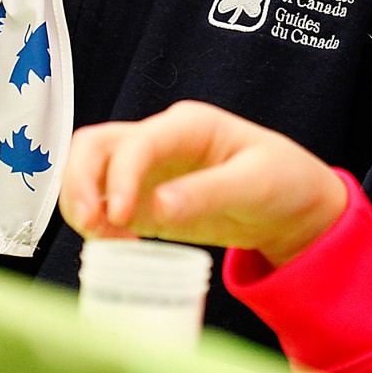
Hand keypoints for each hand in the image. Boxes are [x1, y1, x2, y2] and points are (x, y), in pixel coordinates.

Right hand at [60, 101, 348, 266]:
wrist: (293, 205)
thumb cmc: (283, 180)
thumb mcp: (255, 184)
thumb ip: (206, 193)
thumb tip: (155, 207)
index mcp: (189, 125)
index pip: (136, 141)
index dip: (119, 175)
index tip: (118, 215)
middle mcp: (159, 141)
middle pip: (94, 146)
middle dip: (78, 183)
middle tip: (91, 226)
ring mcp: (147, 171)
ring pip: (88, 173)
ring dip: (81, 204)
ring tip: (107, 242)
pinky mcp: (143, 201)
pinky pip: (101, 205)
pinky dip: (95, 225)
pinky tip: (117, 247)